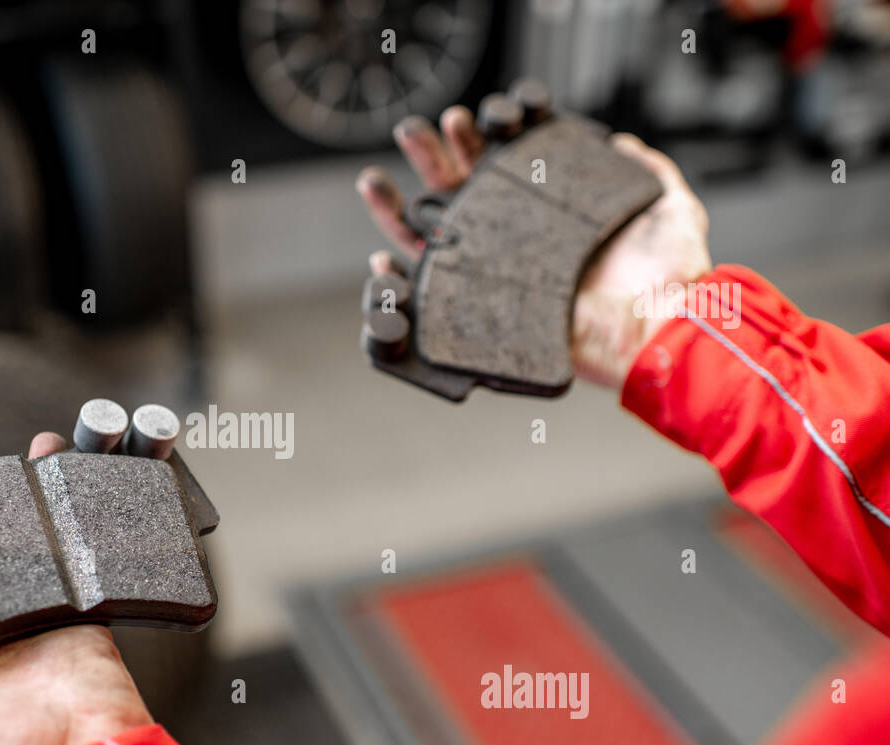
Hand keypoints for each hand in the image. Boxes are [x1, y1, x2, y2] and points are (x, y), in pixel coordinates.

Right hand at [356, 109, 711, 389]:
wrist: (663, 324)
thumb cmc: (672, 274)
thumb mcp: (670, 204)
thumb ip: (648, 171)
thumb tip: (623, 144)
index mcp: (555, 218)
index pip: (506, 172)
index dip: (484, 142)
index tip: (475, 118)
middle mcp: (523, 245)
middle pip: (461, 196)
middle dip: (432, 160)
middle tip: (415, 132)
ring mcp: (501, 277)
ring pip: (435, 241)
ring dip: (399, 209)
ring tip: (376, 182)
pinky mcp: (488, 310)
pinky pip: (433, 296)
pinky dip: (399, 278)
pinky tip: (381, 252)